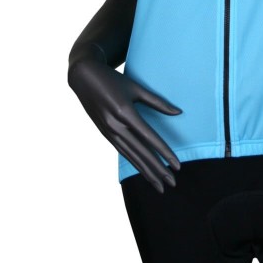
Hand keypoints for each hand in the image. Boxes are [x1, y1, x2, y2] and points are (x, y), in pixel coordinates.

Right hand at [68, 57, 182, 191]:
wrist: (84, 77)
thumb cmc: (113, 80)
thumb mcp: (136, 87)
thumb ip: (157, 102)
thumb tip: (179, 113)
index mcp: (125, 112)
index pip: (149, 138)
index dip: (164, 153)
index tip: (177, 166)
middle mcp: (116, 126)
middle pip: (141, 152)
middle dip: (157, 170)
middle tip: (172, 184)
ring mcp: (109, 132)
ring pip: (131, 156)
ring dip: (146, 172)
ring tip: (160, 185)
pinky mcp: (105, 134)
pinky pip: (123, 152)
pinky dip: (134, 163)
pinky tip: (143, 171)